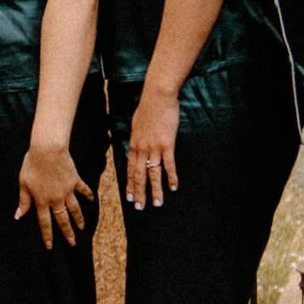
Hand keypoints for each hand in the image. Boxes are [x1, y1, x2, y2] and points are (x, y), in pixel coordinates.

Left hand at [16, 143, 92, 248]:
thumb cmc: (32, 166)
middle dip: (67, 233)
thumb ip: (23, 201)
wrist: (48, 151)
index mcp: (42, 201)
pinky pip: (83, 190)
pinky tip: (91, 200)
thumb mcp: (23, 184)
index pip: (44, 223)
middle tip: (72, 243)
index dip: (47, 235)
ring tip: (82, 228)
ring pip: (75, 209)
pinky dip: (87, 195)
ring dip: (78, 219)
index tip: (50, 247)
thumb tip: (18, 216)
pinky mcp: (75, 180)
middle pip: (62, 219)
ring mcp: (67, 190)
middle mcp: (56, 199)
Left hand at [126, 88, 179, 209]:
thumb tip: (136, 145)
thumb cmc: (148, 108)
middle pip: (139, 175)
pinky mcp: (167, 144)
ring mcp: (154, 147)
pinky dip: (171, 177)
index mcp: (134, 144)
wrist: (157, 97)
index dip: (130, 184)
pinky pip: (169, 164)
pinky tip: (174, 187)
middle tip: (139, 207)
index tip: (130, 197)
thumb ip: (137, 138)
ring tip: (157, 203)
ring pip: (153, 173)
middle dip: (139, 193)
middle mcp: (142, 148)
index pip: (130, 169)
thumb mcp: (137, 124)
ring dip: (155, 190)